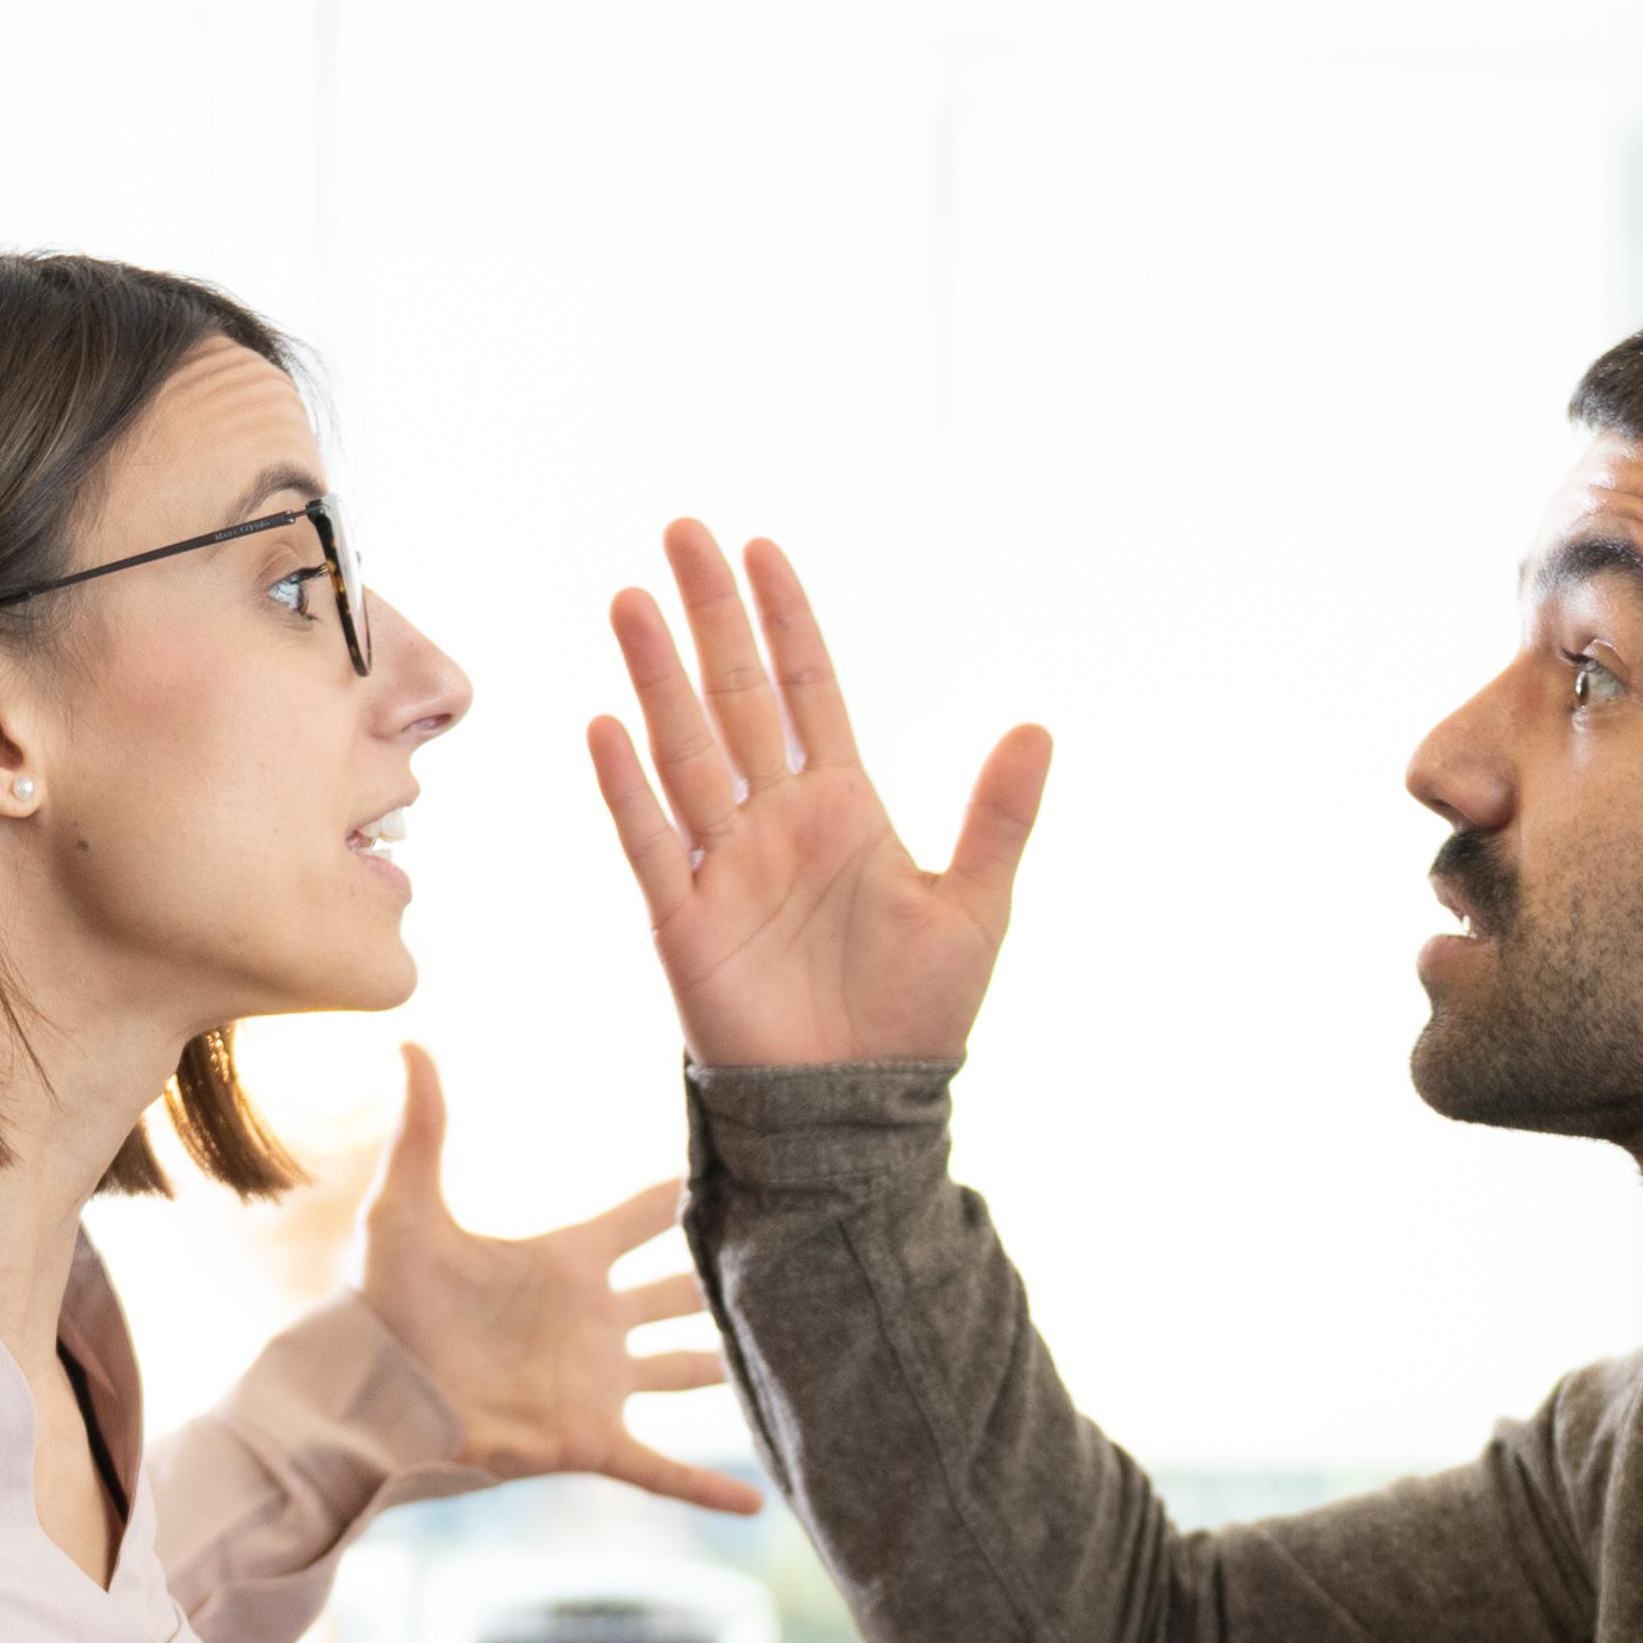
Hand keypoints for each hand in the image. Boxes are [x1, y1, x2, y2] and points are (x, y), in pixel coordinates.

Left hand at [353, 1045, 760, 1517]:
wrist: (369, 1397)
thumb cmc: (384, 1302)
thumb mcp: (407, 1209)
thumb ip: (424, 1128)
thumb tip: (410, 1038)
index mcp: (565, 1259)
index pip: (643, 1216)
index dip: (686, 1191)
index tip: (747, 1164)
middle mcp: (594, 1319)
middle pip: (680, 1291)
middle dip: (728, 1276)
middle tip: (797, 1254)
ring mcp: (597, 1382)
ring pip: (686, 1371)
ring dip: (734, 1369)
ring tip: (797, 1360)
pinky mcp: (589, 1439)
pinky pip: (662, 1469)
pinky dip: (708, 1490)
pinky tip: (758, 1511)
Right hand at [589, 521, 1053, 1069]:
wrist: (857, 1110)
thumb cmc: (915, 1014)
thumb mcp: (975, 905)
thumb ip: (1001, 816)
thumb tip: (1037, 724)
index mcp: (841, 806)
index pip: (806, 690)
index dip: (785, 620)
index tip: (760, 546)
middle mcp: (773, 821)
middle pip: (732, 698)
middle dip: (708, 616)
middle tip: (681, 532)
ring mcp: (723, 867)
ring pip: (683, 752)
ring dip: (657, 678)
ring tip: (630, 599)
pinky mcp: (685, 924)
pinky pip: (650, 844)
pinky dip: (628, 789)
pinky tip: (606, 725)